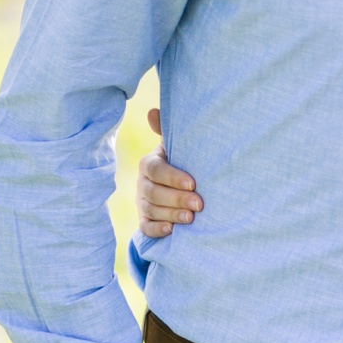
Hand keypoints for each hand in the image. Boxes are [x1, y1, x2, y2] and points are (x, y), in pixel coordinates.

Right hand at [136, 108, 203, 236]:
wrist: (181, 185)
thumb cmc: (184, 161)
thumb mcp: (179, 146)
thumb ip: (168, 131)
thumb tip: (152, 111)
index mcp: (150, 163)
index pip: (154, 169)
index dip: (172, 177)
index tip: (193, 184)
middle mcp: (142, 183)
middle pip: (153, 192)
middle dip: (176, 199)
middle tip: (199, 205)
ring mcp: (142, 202)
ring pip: (151, 210)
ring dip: (171, 215)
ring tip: (191, 219)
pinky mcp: (145, 219)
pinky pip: (145, 227)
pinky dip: (157, 229)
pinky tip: (172, 230)